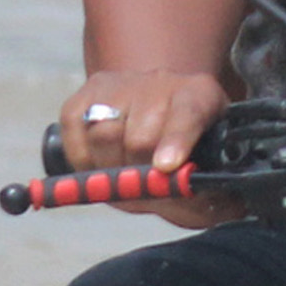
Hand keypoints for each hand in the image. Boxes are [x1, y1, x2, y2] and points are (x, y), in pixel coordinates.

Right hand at [59, 71, 234, 226]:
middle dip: (139, 175)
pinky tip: (100, 165)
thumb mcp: (207, 173)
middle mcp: (162, 83)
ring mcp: (122, 84)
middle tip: (143, 190)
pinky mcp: (87, 93)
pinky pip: (75, 131)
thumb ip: (209, 199)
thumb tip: (194, 203)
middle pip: (141, 136)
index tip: (167, 167)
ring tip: (123, 177)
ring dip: (110, 169)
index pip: (189, 114)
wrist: (155, 117)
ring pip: (104, 134)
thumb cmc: (185, 156)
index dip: (177, 140)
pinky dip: (83, 159)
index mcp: (202, 97)